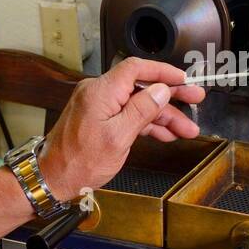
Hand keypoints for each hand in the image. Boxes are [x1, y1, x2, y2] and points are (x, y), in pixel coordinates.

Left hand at [39, 57, 205, 202]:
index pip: (136, 69)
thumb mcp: (118, 137)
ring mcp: (99, 107)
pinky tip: (166, 133)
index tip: (183, 79)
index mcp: (101, 91)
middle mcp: (98, 94)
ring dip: (164, 116)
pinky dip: (148, 124)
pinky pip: (129, 116)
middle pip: (142, 87)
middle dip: (171, 95)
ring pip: (138, 105)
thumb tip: (161, 91)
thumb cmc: (78, 162)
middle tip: (195, 97)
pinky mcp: (100, 119)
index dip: (163, 71)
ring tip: (187, 128)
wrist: (53, 179)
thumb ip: (142, 110)